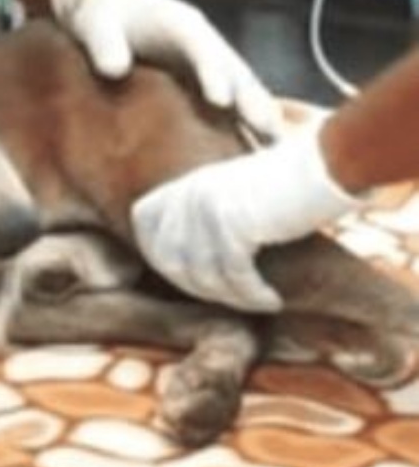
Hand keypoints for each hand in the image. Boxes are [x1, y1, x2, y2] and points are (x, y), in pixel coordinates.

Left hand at [50, 0, 280, 138]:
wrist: (110, 9)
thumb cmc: (101, 15)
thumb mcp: (95, 21)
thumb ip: (104, 42)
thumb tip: (114, 70)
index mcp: (179, 23)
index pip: (200, 46)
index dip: (213, 71)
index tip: (222, 100)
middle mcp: (204, 43)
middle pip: (235, 70)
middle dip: (252, 100)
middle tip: (270, 131)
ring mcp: (210, 63)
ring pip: (243, 89)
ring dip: (260, 117)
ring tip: (277, 149)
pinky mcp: (205, 82)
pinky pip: (233, 104)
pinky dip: (248, 125)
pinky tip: (261, 152)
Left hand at [131, 121, 360, 310]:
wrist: (325, 165)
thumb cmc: (288, 184)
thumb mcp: (232, 191)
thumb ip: (204, 215)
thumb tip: (185, 261)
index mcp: (186, 183)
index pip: (142, 219)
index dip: (153, 251)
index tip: (184, 274)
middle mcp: (191, 196)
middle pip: (168, 259)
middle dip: (197, 287)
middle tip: (230, 298)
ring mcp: (209, 211)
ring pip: (202, 276)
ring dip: (231, 297)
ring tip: (257, 302)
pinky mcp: (234, 227)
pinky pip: (235, 277)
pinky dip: (253, 296)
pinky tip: (272, 300)